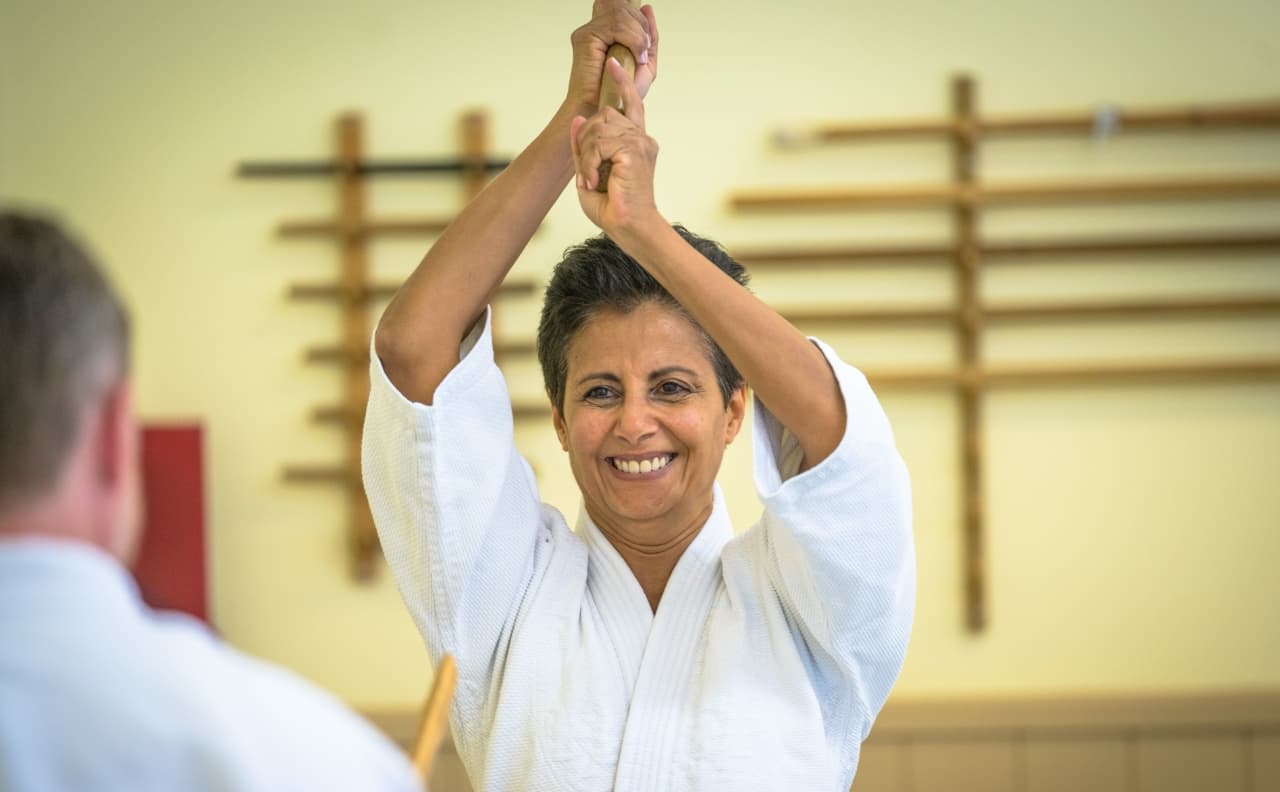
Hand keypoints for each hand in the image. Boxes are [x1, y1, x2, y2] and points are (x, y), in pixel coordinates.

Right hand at [564, 2, 658, 118]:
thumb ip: (648, 36)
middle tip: (642, 52)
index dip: (636, 17)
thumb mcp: (645, 62)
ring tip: (638, 57)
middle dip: (642, 28)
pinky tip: (633, 56)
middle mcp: (596, 28)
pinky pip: (616, 26)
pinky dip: (632, 40)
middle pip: (624, 8)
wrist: (606, 111)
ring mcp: (589, 32)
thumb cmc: (620, 95)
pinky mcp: (586, 38)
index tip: (645, 39)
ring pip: (621, 15)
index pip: (621, 7)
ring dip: (638, 37)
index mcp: (606, 32)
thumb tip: (646, 8)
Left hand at [570, 57, 659, 234]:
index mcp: (637, 142)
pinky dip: (588, 163)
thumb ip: (584, 147)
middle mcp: (642, 138)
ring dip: (586, 154)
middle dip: (587, 137)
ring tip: (590, 180)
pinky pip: (599, 143)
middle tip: (587, 171)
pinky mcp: (634, 150)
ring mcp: (640, 142)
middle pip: (605, 113)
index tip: (613, 64)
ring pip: (599, 127)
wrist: (631, 229)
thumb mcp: (589, 173)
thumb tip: (577, 119)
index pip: (631, 103)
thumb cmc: (614, 209)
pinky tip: (592, 181)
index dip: (622, 82)